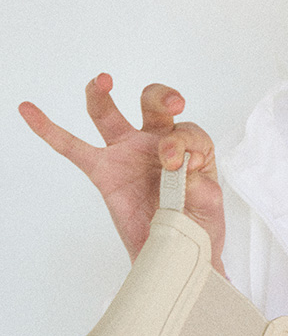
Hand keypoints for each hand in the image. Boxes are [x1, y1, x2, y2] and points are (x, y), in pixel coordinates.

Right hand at [19, 73, 225, 272]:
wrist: (175, 255)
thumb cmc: (196, 229)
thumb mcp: (209, 211)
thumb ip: (201, 191)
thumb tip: (185, 172)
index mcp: (191, 149)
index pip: (188, 130)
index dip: (188, 144)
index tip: (187, 167)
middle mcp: (158, 144)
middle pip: (155, 106)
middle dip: (162, 99)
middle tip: (172, 107)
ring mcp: (129, 154)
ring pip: (111, 116)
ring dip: (103, 96)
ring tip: (102, 81)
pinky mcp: (105, 172)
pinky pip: (73, 148)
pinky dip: (50, 130)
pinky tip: (30, 110)